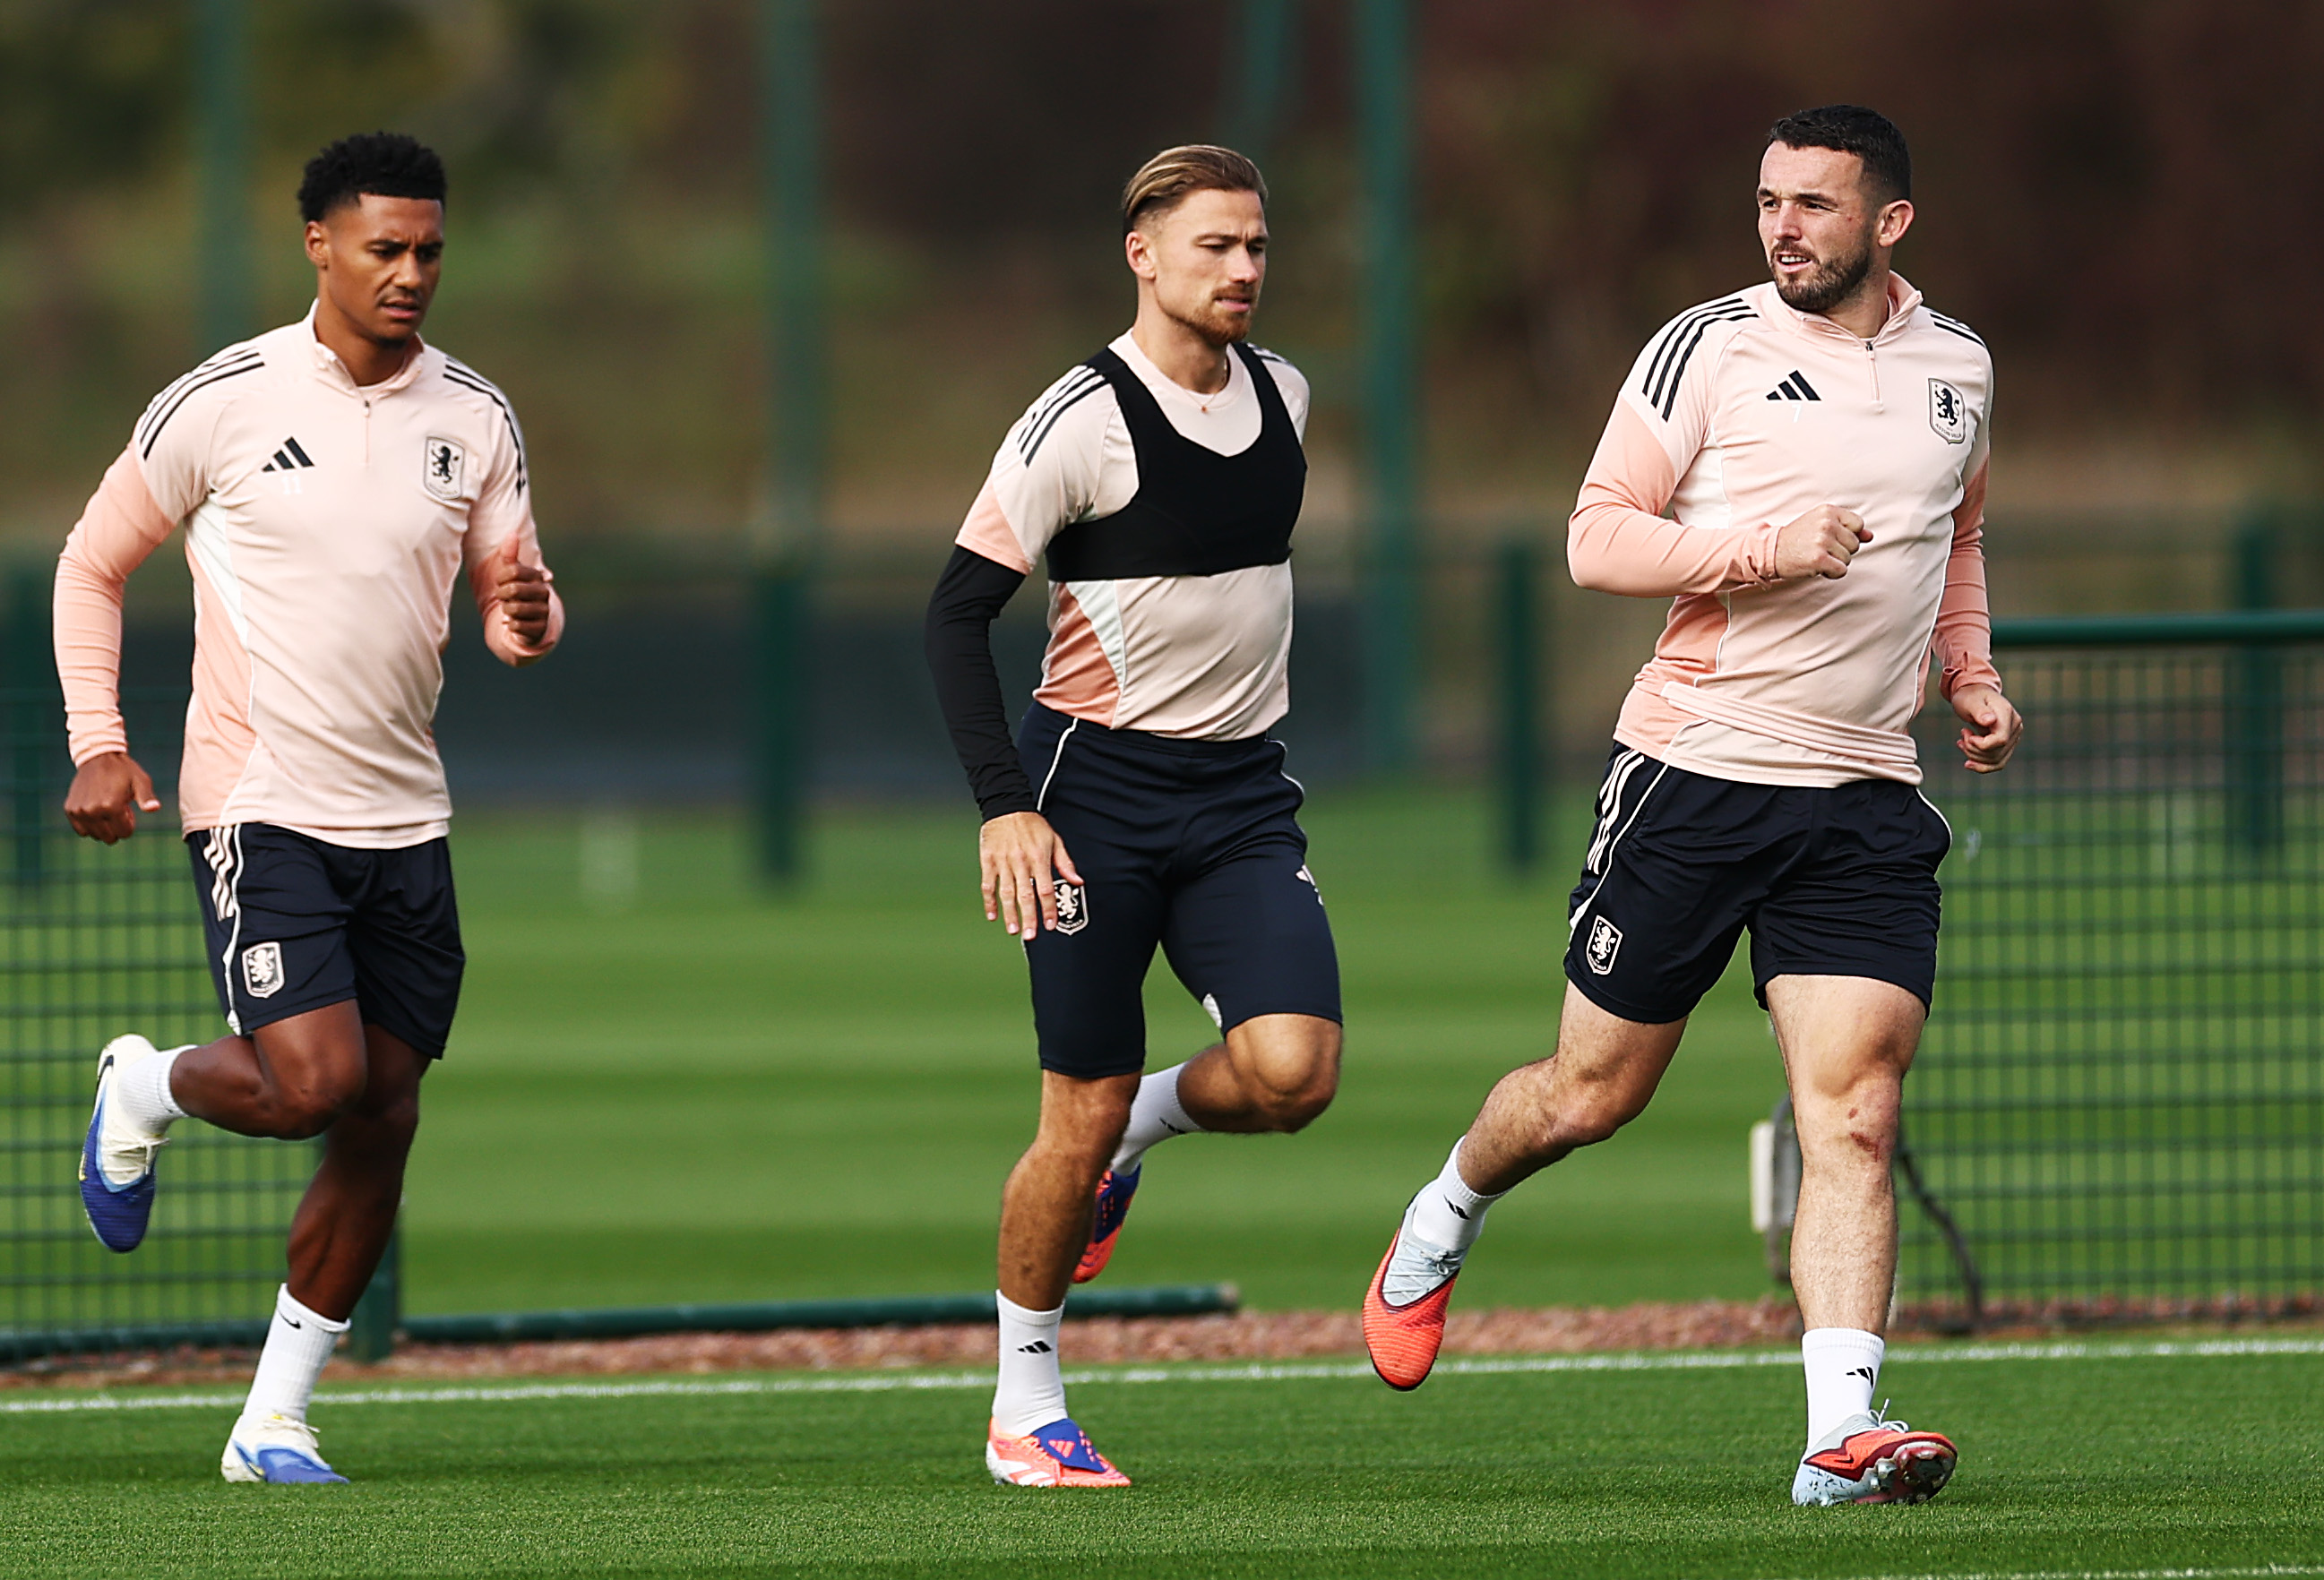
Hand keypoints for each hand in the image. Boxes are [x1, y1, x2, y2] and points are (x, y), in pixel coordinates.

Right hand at [64, 752, 159, 843]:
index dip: (129, 823)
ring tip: (106, 807)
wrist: (98, 757)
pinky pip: (81, 830)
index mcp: (111, 806)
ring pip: (95, 835)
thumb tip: (154, 808)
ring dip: (103, 826)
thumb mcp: (141, 781)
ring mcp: (79, 811)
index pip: (124, 833)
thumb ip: (147, 797)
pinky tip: (95, 810)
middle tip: (117, 808)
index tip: (127, 808)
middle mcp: (93, 811)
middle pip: (110, 837)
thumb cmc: (124, 771)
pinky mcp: (70, 809)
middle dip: (117, 826)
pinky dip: (89, 825)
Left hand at [492, 534, 552, 647]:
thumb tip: (512, 533)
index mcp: (537, 576)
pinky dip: (511, 624)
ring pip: (515, 609)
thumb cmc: (516, 593)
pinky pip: (518, 625)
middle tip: (503, 597)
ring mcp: (543, 611)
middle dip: (502, 594)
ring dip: (506, 610)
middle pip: (513, 589)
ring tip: (509, 609)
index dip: (501, 577)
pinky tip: (513, 622)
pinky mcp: (540, 628)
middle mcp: (544, 592)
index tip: (500, 581)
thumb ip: (510, 555)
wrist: (527, 619)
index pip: (513, 570)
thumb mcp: (511, 574)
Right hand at [979, 811, 1081, 936]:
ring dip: (1009, 913)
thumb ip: (1065, 863)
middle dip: (1029, 917)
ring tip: (1013, 930)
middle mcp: (1021, 862)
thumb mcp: (1054, 840)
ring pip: (1006, 893)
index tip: (1051, 924)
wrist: (1007, 806)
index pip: (1046, 889)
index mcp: (1039, 858)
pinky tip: (992, 915)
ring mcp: (1003, 862)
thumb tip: (1078, 881)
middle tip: (1030, 936)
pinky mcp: (988, 861)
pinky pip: (987, 884)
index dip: (1049, 909)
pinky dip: (989, 901)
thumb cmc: (1032, 824)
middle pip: (1026, 895)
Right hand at [1774, 504, 1872, 580]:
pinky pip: (1841, 570)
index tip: (1830, 538)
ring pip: (1848, 558)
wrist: (1771, 551)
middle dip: (1841, 551)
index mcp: (1828, 511)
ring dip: (1835, 562)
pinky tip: (1818, 568)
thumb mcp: (1821, 525)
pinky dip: (1832, 573)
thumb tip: (1870, 536)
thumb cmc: (1798, 539)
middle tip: (1820, 549)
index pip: (1858, 524)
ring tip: (1817, 557)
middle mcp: (1827, 523)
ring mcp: (1823, 541)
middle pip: (1855, 544)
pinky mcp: (1819, 559)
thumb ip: (1847, 529)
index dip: (1847, 536)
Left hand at [1950, 683, 2021, 773]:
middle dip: (1973, 750)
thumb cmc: (1971, 696)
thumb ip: (1979, 711)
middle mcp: (2015, 727)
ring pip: (1997, 760)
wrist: (1975, 695)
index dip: (1981, 745)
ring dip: (1975, 757)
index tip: (1966, 735)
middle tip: (1962, 736)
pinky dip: (1982, 765)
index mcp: (2008, 715)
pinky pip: (1998, 762)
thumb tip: (1990, 721)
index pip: (2000, 740)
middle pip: (1997, 752)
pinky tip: (1968, 762)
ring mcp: (2013, 737)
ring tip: (1962, 742)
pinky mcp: (2007, 744)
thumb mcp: (1970, 701)